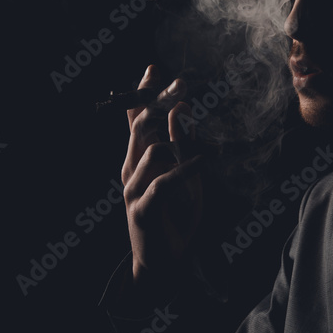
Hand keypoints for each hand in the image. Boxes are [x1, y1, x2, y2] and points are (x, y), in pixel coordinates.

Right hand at [121, 65, 204, 287]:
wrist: (165, 263)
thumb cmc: (176, 216)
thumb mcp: (187, 176)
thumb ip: (184, 145)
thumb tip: (184, 109)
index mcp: (139, 158)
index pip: (136, 120)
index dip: (143, 95)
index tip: (153, 69)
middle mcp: (131, 169)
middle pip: (142, 127)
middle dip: (161, 102)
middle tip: (181, 83)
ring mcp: (133, 189)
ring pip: (152, 151)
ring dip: (178, 144)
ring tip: (200, 148)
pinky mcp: (142, 209)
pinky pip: (164, 182)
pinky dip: (184, 170)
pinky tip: (201, 162)